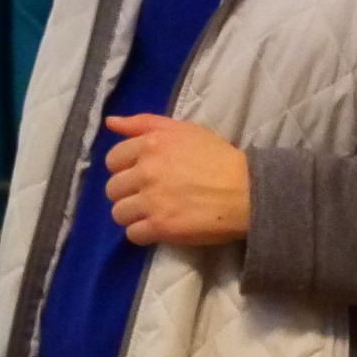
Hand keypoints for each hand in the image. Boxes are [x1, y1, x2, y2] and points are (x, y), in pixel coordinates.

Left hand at [102, 114, 250, 245]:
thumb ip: (145, 123)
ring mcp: (151, 201)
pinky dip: (144, 232)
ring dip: (133, 214)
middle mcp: (146, 171)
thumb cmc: (218, 157)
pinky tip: (160, 226)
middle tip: (149, 194)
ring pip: (119, 213)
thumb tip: (110, 122)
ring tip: (154, 212)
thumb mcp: (184, 130)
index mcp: (151, 144)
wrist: (246, 190)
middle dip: (128, 192)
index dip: (125, 168)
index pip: (113, 160)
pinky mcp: (160, 227)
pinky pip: (132, 234)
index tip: (142, 174)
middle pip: (113, 188)